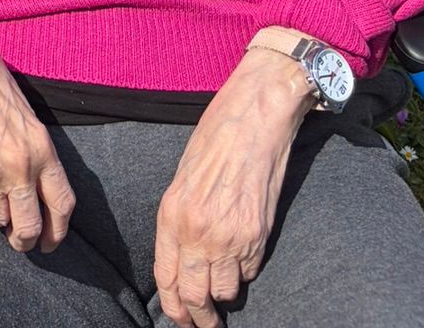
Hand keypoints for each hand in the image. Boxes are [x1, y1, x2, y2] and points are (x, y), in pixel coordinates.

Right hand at [0, 0, 73, 253]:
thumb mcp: (26, 113)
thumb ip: (35, 152)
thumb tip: (36, 189)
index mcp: (42, 148)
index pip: (62, 205)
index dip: (57, 231)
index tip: (50, 240)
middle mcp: (19, 167)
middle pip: (29, 227)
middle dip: (24, 240)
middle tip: (19, 239)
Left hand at [153, 45, 314, 326]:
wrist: (254, 116)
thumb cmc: (216, 137)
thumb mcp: (184, 177)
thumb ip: (180, 217)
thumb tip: (182, 254)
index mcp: (171, 213)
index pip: (165, 278)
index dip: (174, 306)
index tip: (180, 318)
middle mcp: (196, 231)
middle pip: (194, 297)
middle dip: (199, 318)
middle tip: (205, 324)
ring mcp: (229, 237)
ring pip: (225, 291)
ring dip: (225, 291)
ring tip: (226, 281)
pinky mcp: (258, 236)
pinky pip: (249, 271)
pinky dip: (246, 268)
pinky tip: (245, 252)